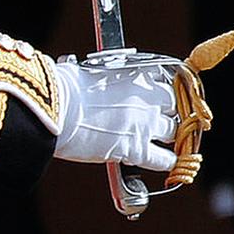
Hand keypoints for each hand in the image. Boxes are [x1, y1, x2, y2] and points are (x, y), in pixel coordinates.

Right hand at [50, 54, 182, 172]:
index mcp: (138, 74)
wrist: (59, 108)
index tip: (159, 96)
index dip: (162, 90)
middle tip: (165, 118)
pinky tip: (170, 163)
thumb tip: (86, 74)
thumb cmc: (66, 86)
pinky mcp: (136, 148)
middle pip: (175, 105)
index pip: (165, 80)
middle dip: (171, 112)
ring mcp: (145, 123)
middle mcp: (148, 98)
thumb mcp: (90, 70)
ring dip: (172, 136)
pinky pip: (163, 159)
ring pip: (174, 131)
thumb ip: (100, 76)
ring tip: (170, 140)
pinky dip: (168, 162)